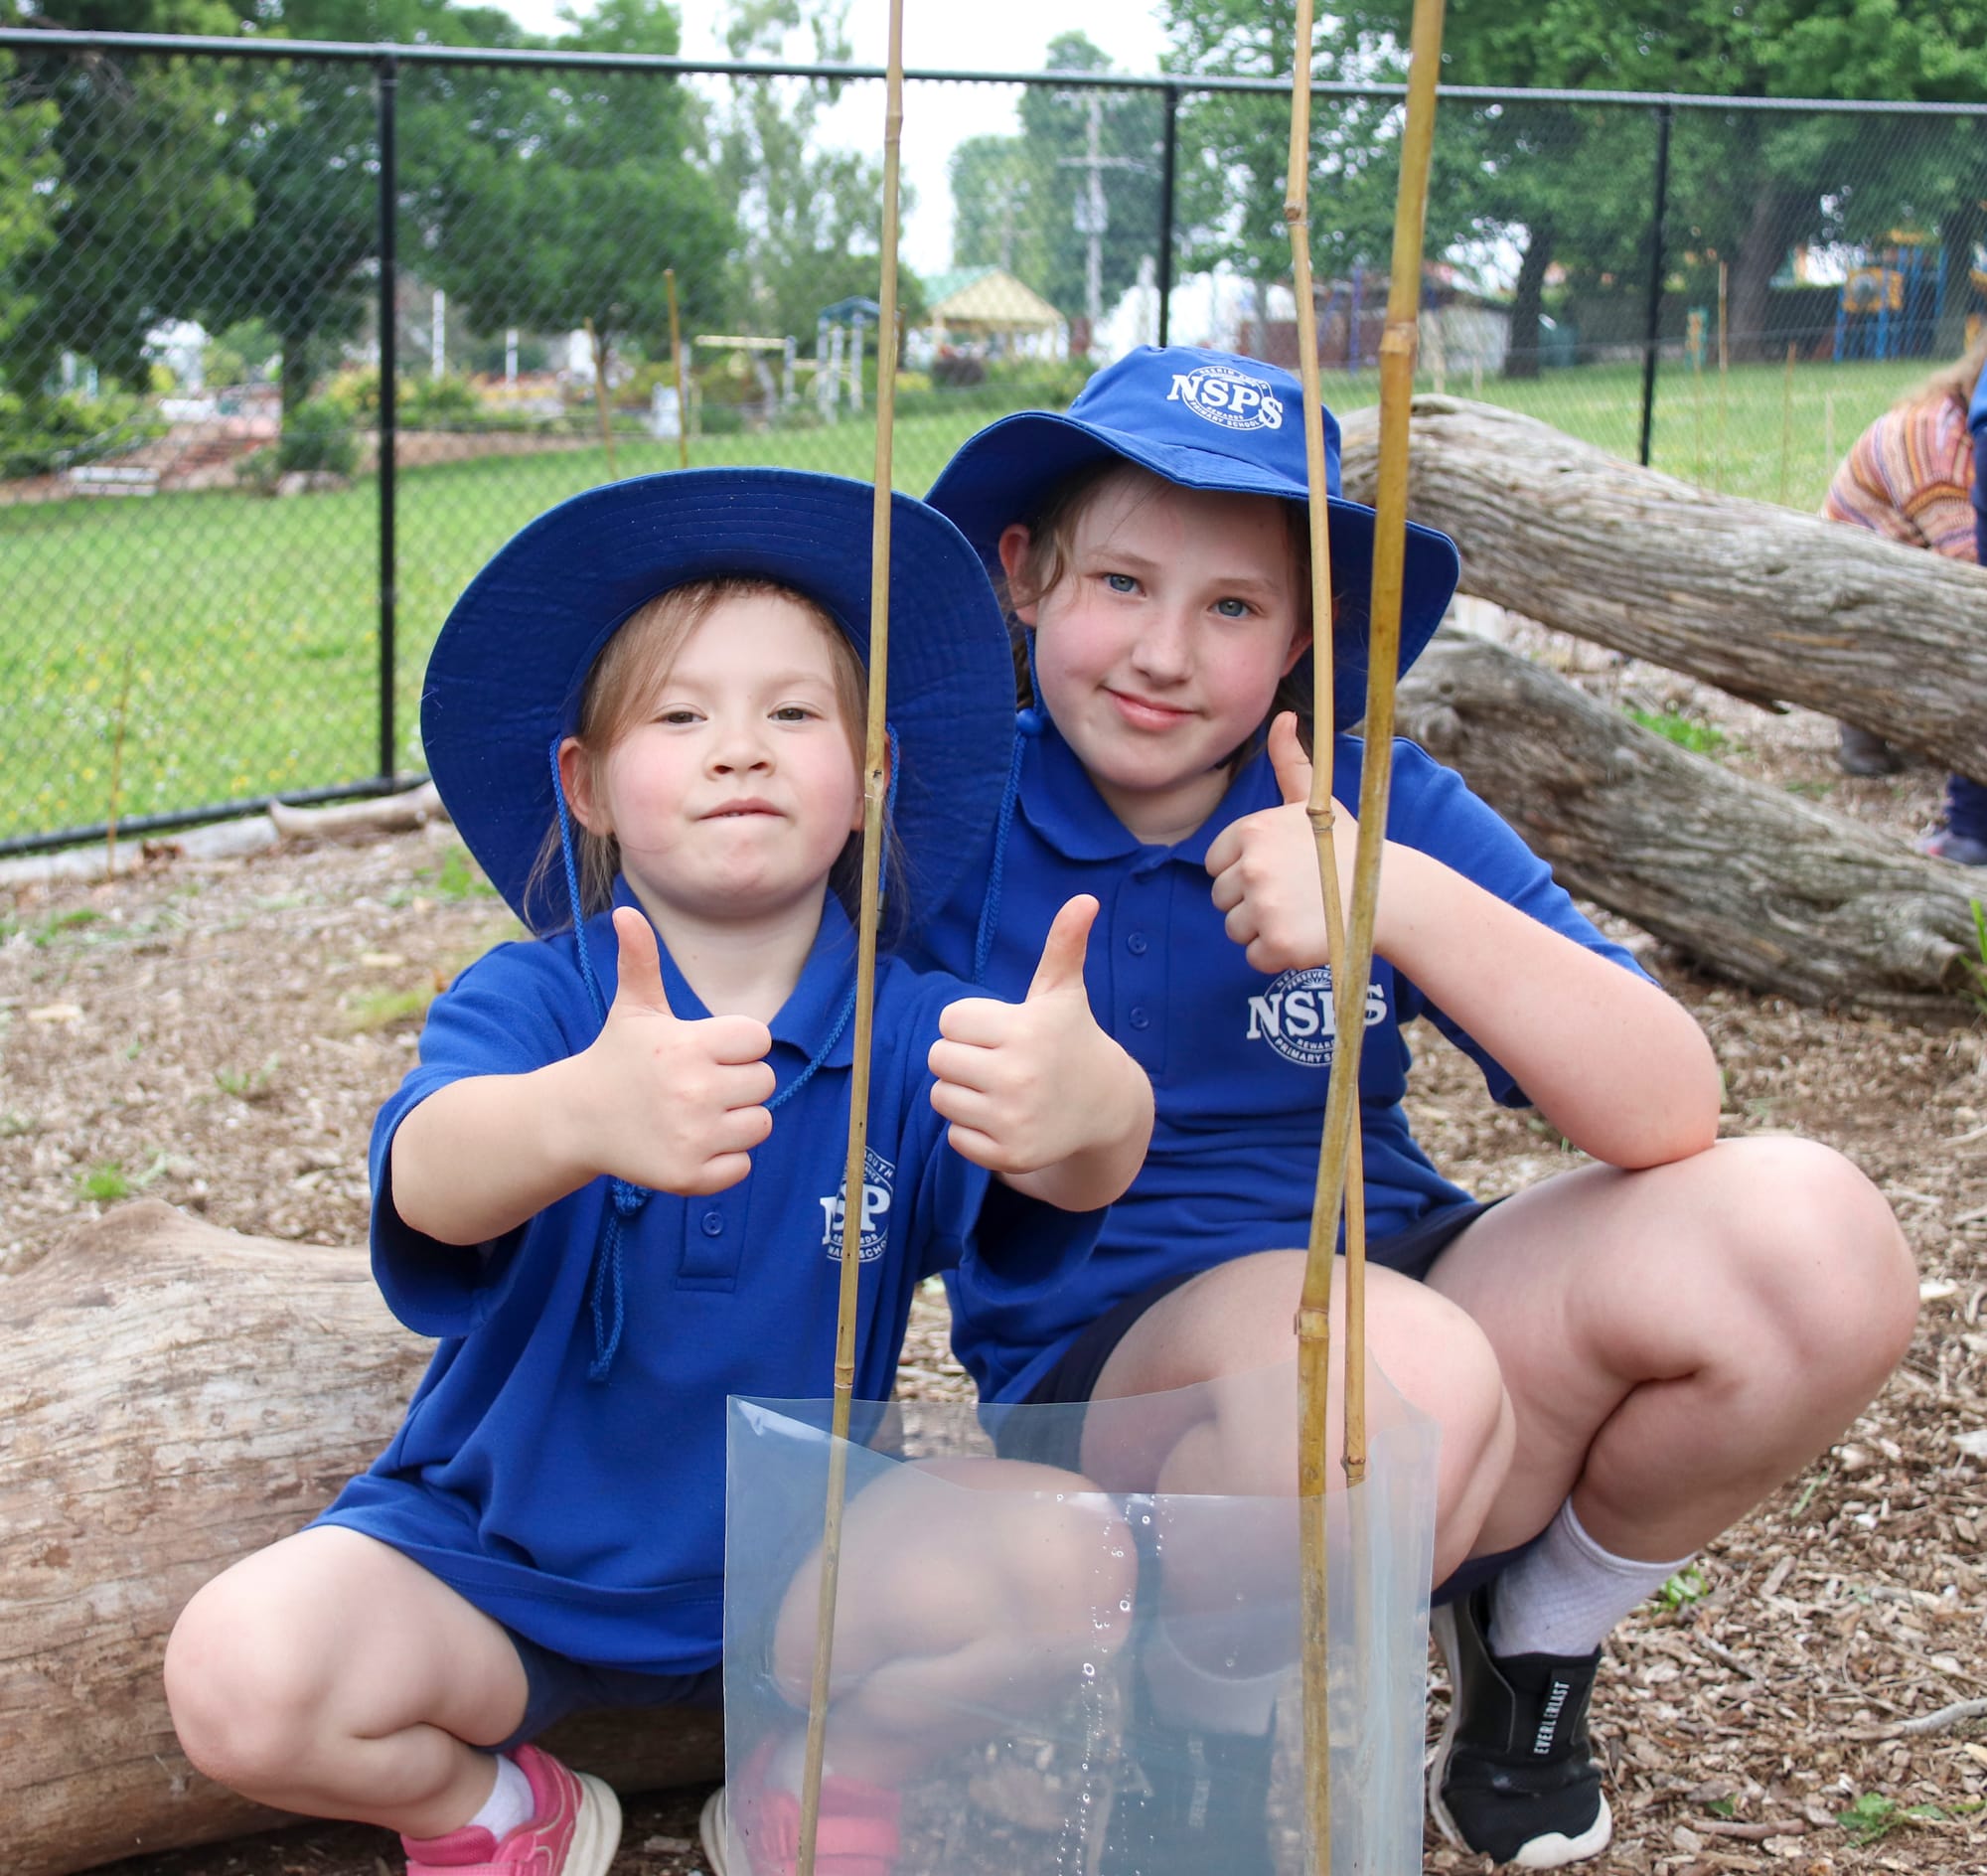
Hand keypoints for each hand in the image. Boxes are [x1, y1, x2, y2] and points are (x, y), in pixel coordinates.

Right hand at [577, 908, 775, 1195]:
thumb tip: (627, 912)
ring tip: (697, 1113)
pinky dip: (724, 1160)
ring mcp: (693, 1137)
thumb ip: (640, 959)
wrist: (577, 1120)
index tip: (704, 1050)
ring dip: (737, 1120)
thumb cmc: (617, 1058)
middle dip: (738, 1081)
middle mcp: (694, 1091)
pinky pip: (743, 1167)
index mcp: (688, 1045)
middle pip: (765, 1081)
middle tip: (698, 1084)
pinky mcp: (690, 1177)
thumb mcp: (633, 1008)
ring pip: (760, 1124)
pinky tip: (692, 1144)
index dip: (736, 1044)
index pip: (759, 1039)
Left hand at [928, 895, 1146, 1184]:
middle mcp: (1018, 1076)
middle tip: (997, 1061)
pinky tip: (1004, 1118)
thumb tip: (1085, 898)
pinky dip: (972, 1129)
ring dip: (962, 1092)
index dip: (971, 1024)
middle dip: (961, 1057)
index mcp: (1025, 1030)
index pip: (950, 1020)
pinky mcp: (1007, 1154)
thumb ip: (1064, 944)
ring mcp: (1012, 1119)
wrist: (1106, 1106)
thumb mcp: (1063, 993)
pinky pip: (954, 1136)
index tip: (1002, 1031)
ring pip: (941, 1097)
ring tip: (1000, 1089)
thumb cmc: (1070, 1039)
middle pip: (938, 1058)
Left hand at [1204, 711, 1359, 975]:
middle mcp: (1252, 865)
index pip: (1216, 865)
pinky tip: (1308, 936)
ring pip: (1235, 930)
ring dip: (1264, 930)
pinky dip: (1277, 956)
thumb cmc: (1348, 848)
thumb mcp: (1315, 801)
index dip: (1245, 872)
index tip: (1282, 871)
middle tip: (1297, 895)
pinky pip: (1254, 958)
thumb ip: (1289, 761)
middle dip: (1253, 903)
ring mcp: (1263, 905)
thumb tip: (1283, 716)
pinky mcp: (1277, 943)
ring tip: (1304, 914)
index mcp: (1251, 830)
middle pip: (1222, 899)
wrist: (1392, 894)